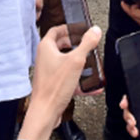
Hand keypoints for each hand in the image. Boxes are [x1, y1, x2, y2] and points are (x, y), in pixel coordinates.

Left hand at [20, 24, 102, 139]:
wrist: (46, 111)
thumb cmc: (54, 87)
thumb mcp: (76, 61)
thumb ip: (87, 44)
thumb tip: (94, 30)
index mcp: (46, 47)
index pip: (56, 30)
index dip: (68, 28)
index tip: (78, 29)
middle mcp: (45, 58)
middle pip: (60, 45)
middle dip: (74, 44)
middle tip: (84, 43)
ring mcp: (48, 71)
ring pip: (64, 61)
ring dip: (77, 61)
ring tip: (89, 62)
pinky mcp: (53, 84)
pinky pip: (67, 77)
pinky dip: (78, 78)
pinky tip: (91, 85)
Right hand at [121, 90, 139, 139]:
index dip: (137, 88)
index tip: (132, 92)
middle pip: (134, 99)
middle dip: (126, 102)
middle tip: (125, 106)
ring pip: (130, 112)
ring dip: (128, 116)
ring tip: (133, 123)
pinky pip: (131, 125)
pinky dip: (130, 128)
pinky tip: (135, 131)